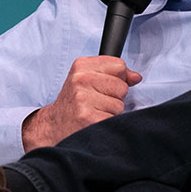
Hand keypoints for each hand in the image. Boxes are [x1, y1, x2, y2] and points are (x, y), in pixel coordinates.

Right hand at [22, 56, 140, 149]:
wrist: (55, 126)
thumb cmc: (74, 103)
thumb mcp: (86, 80)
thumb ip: (112, 74)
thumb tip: (136, 77)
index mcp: (81, 66)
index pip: (119, 65)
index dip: (116, 78)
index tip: (103, 87)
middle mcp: (81, 80)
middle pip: (122, 86)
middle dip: (114, 97)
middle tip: (96, 103)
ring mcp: (84, 100)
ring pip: (119, 105)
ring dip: (110, 112)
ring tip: (94, 113)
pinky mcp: (89, 118)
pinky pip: (115, 119)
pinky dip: (108, 124)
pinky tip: (94, 123)